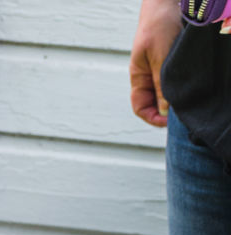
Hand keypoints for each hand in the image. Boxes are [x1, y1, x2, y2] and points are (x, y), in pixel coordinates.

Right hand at [129, 0, 181, 125]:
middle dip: (168, 111)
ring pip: (170, 92)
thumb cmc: (159, 25)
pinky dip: (187, 86)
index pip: (140, 107)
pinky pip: (180, 80)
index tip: (169, 121)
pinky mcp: (178, 61)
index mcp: (139, 76)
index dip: (152, 118)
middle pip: (156, 103)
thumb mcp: (160, 57)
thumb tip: (166, 111)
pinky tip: (197, 85)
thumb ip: (162, 85)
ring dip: (180, 98)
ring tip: (192, 99)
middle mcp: (151, 75)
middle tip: (186, 113)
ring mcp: (164, 68)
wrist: (168, 1)